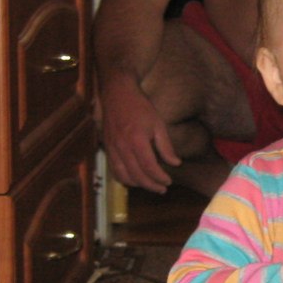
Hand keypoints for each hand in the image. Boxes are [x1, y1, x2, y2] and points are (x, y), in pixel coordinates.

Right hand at [100, 76, 180, 193]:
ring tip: (150, 185)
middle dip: (151, 185)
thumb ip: (166, 146)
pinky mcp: (107, 148)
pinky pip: (114, 170)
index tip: (168, 181)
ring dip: (137, 184)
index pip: (149, 167)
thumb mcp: (158, 123)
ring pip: (123, 176)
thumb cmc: (140, 107)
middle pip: (137, 175)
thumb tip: (175, 163)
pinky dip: (124, 178)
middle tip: (162, 188)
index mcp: (137, 140)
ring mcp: (112, 149)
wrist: (117, 94)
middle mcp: (122, 147)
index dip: (160, 178)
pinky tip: (134, 179)